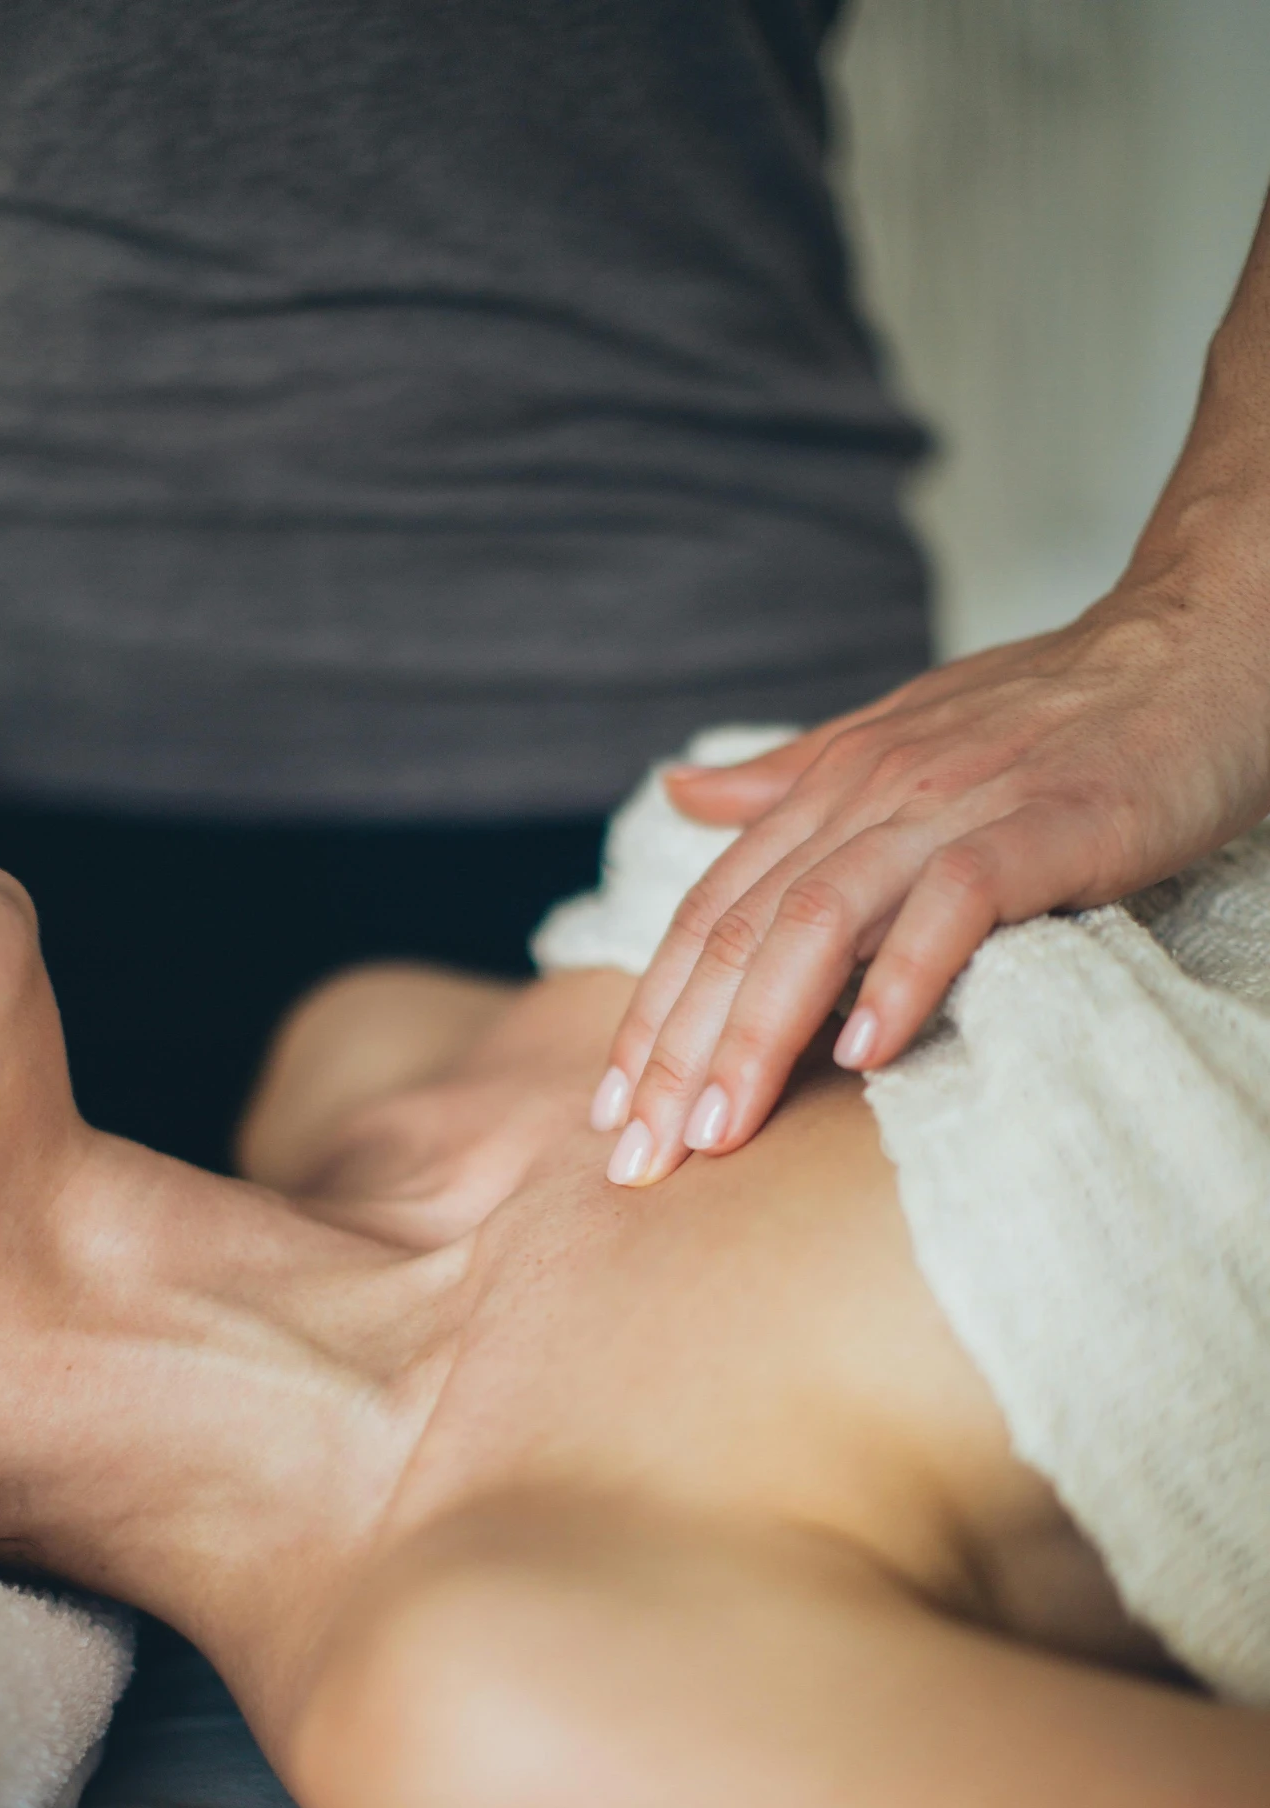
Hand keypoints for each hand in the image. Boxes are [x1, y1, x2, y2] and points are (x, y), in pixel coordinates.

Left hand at [595, 581, 1269, 1184]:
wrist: (1196, 648)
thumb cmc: (1053, 713)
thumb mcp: (896, 741)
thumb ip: (787, 782)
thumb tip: (679, 794)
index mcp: (829, 789)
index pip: (710, 916)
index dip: (652, 1015)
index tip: (612, 1112)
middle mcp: (869, 796)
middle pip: (741, 934)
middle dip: (679, 1053)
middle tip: (638, 1159)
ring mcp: (951, 807)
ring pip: (818, 924)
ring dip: (757, 1033)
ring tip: (717, 1128)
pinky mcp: (1041, 825)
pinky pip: (954, 905)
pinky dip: (902, 977)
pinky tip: (862, 1056)